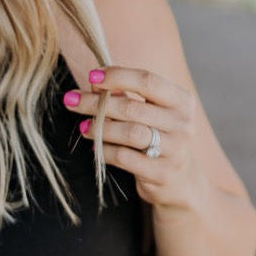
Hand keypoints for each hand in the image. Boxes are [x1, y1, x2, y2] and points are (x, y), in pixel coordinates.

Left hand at [63, 66, 205, 210]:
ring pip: (129, 133)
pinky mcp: (162, 173)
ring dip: (100, 128)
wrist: (178, 179)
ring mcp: (175, 149)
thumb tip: (94, 83)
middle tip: (73, 101)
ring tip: (83, 127)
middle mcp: (182, 123)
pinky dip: (105, 151)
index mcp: (181, 100)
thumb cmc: (156, 135)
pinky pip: (125, 157)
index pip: (147, 81)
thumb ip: (124, 95)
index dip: (117, 76)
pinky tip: (96, 148)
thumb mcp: (148, 111)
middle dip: (97, 103)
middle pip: (132, 107)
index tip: (91, 76)